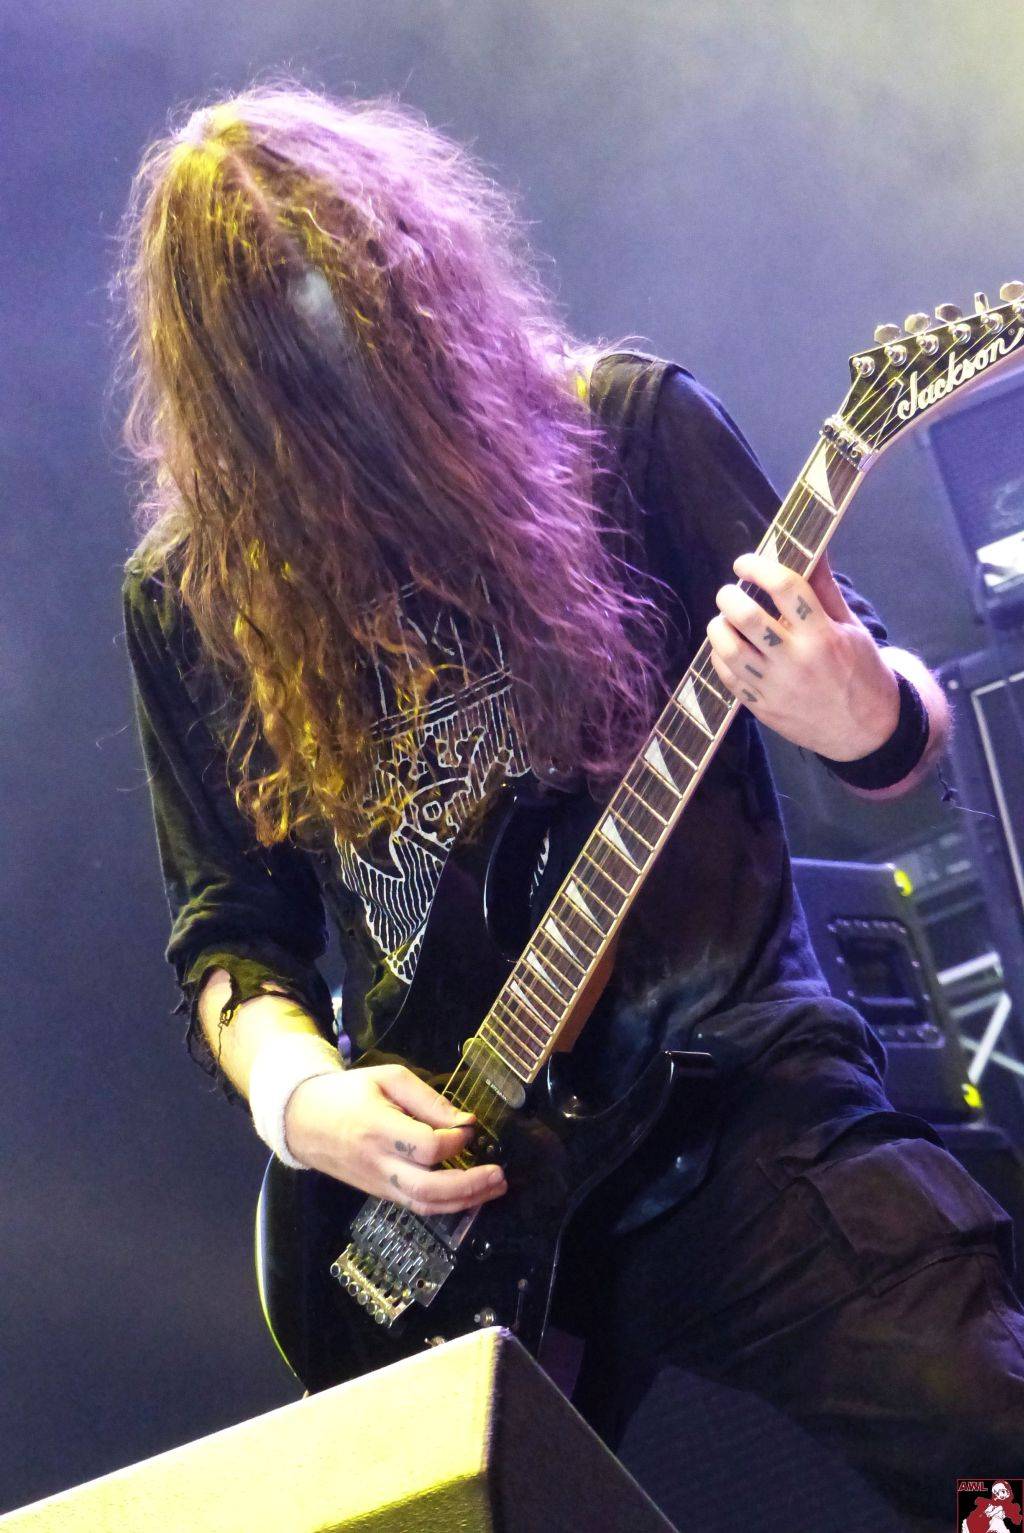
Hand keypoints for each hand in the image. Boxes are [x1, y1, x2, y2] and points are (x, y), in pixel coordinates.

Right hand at [284, 1063, 507, 1214]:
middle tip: (499, 1174)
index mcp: (378, 1129)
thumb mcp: (388, 1078)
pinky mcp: (379, 1193)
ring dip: (465, 1201)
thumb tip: (466, 1123)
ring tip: (494, 1188)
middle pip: (429, 1189)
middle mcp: (378, 1164)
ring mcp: (378, 1184)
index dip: (456, 1141)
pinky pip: (416, 1206)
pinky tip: (469, 1194)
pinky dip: (447, 1204)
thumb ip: (428, 1100)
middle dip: (470, 1185)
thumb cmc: (348, 1093)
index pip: (427, 1148)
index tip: (470, 1128)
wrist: (302, 1120)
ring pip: (425, 1206)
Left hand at [706, 551, 898, 758]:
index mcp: (822, 635)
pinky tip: (728, 647)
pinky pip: (728, 676)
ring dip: (718, 626)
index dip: (758, 567)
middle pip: (747, 617)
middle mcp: (796, 660)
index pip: (784, 587)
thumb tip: (814, 548)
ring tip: (725, 619)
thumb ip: (825, 588)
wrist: (866, 731)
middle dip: (729, 596)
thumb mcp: (850, 627)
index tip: (744, 564)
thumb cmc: (861, 671)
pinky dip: (720, 656)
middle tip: (730, 592)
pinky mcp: (762, 708)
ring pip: (729, 648)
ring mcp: (776, 687)